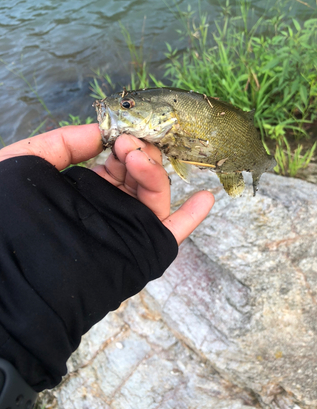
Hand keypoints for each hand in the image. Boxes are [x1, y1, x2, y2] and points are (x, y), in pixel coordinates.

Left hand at [0, 124, 214, 243]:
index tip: (120, 132)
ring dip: (155, 172)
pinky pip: (172, 234)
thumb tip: (101, 133)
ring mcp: (126, 228)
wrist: (8, 275)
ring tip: (138, 158)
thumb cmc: (7, 214)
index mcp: (85, 189)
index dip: (121, 143)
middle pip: (139, 175)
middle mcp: (108, 207)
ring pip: (154, 196)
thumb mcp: (25, 162)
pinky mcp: (141, 250)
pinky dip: (191, 218)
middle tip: (128, 144)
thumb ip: (62, 142)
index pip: (115, 161)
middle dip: (138, 153)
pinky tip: (205, 198)